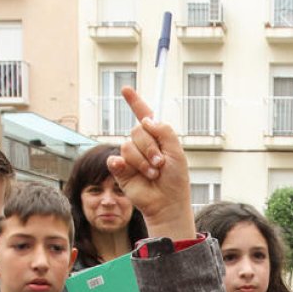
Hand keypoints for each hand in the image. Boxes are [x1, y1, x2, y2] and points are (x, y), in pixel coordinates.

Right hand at [106, 86, 193, 240]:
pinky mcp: (120, 170)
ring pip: (128, 145)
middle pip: (137, 130)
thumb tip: (146, 120)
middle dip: (150, 147)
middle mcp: (142, 144)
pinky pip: (115, 159)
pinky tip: (129, 171)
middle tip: (160, 164)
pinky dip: (123, 164)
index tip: (125, 89)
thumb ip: (164, 131)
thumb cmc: (175, 179)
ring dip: (143, 161)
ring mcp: (130, 157)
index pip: (144, 115)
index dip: (135, 102)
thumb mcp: (177, 152)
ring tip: (153, 174)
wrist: (167, 202)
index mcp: (156, 137)